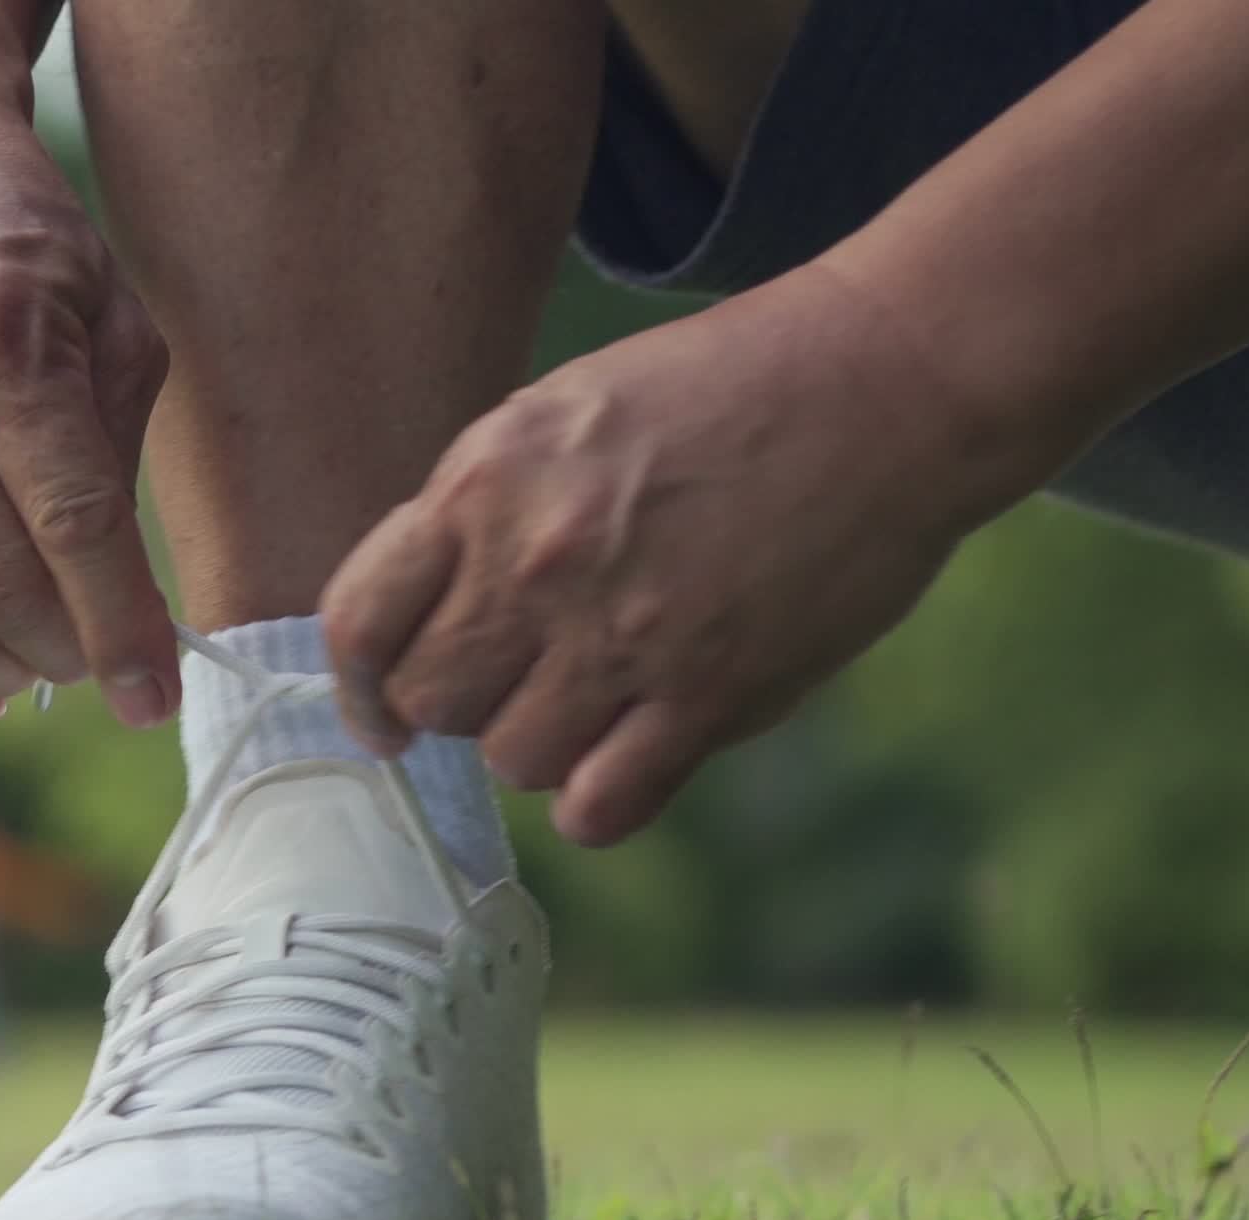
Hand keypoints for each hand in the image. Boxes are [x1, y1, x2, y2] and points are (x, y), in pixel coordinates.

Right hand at [0, 93, 179, 727]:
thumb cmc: (22, 249)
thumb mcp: (110, 316)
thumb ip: (117, 453)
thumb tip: (125, 608)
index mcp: (1, 343)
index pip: (72, 526)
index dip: (122, 629)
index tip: (158, 697)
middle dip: (67, 655)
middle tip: (106, 665)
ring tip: (41, 669)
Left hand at [321, 269, 1057, 844]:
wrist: (888, 381)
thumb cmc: (728, 389)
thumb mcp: (566, 411)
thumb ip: (483, 511)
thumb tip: (422, 620)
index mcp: (487, 481)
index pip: (360, 622)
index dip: (362, 683)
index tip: (385, 708)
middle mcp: (538, 564)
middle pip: (434, 703)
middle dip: (469, 700)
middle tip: (528, 674)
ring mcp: (624, 635)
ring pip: (514, 761)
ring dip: (546, 743)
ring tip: (603, 691)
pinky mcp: (710, 694)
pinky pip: (600, 809)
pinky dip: (603, 801)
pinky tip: (634, 754)